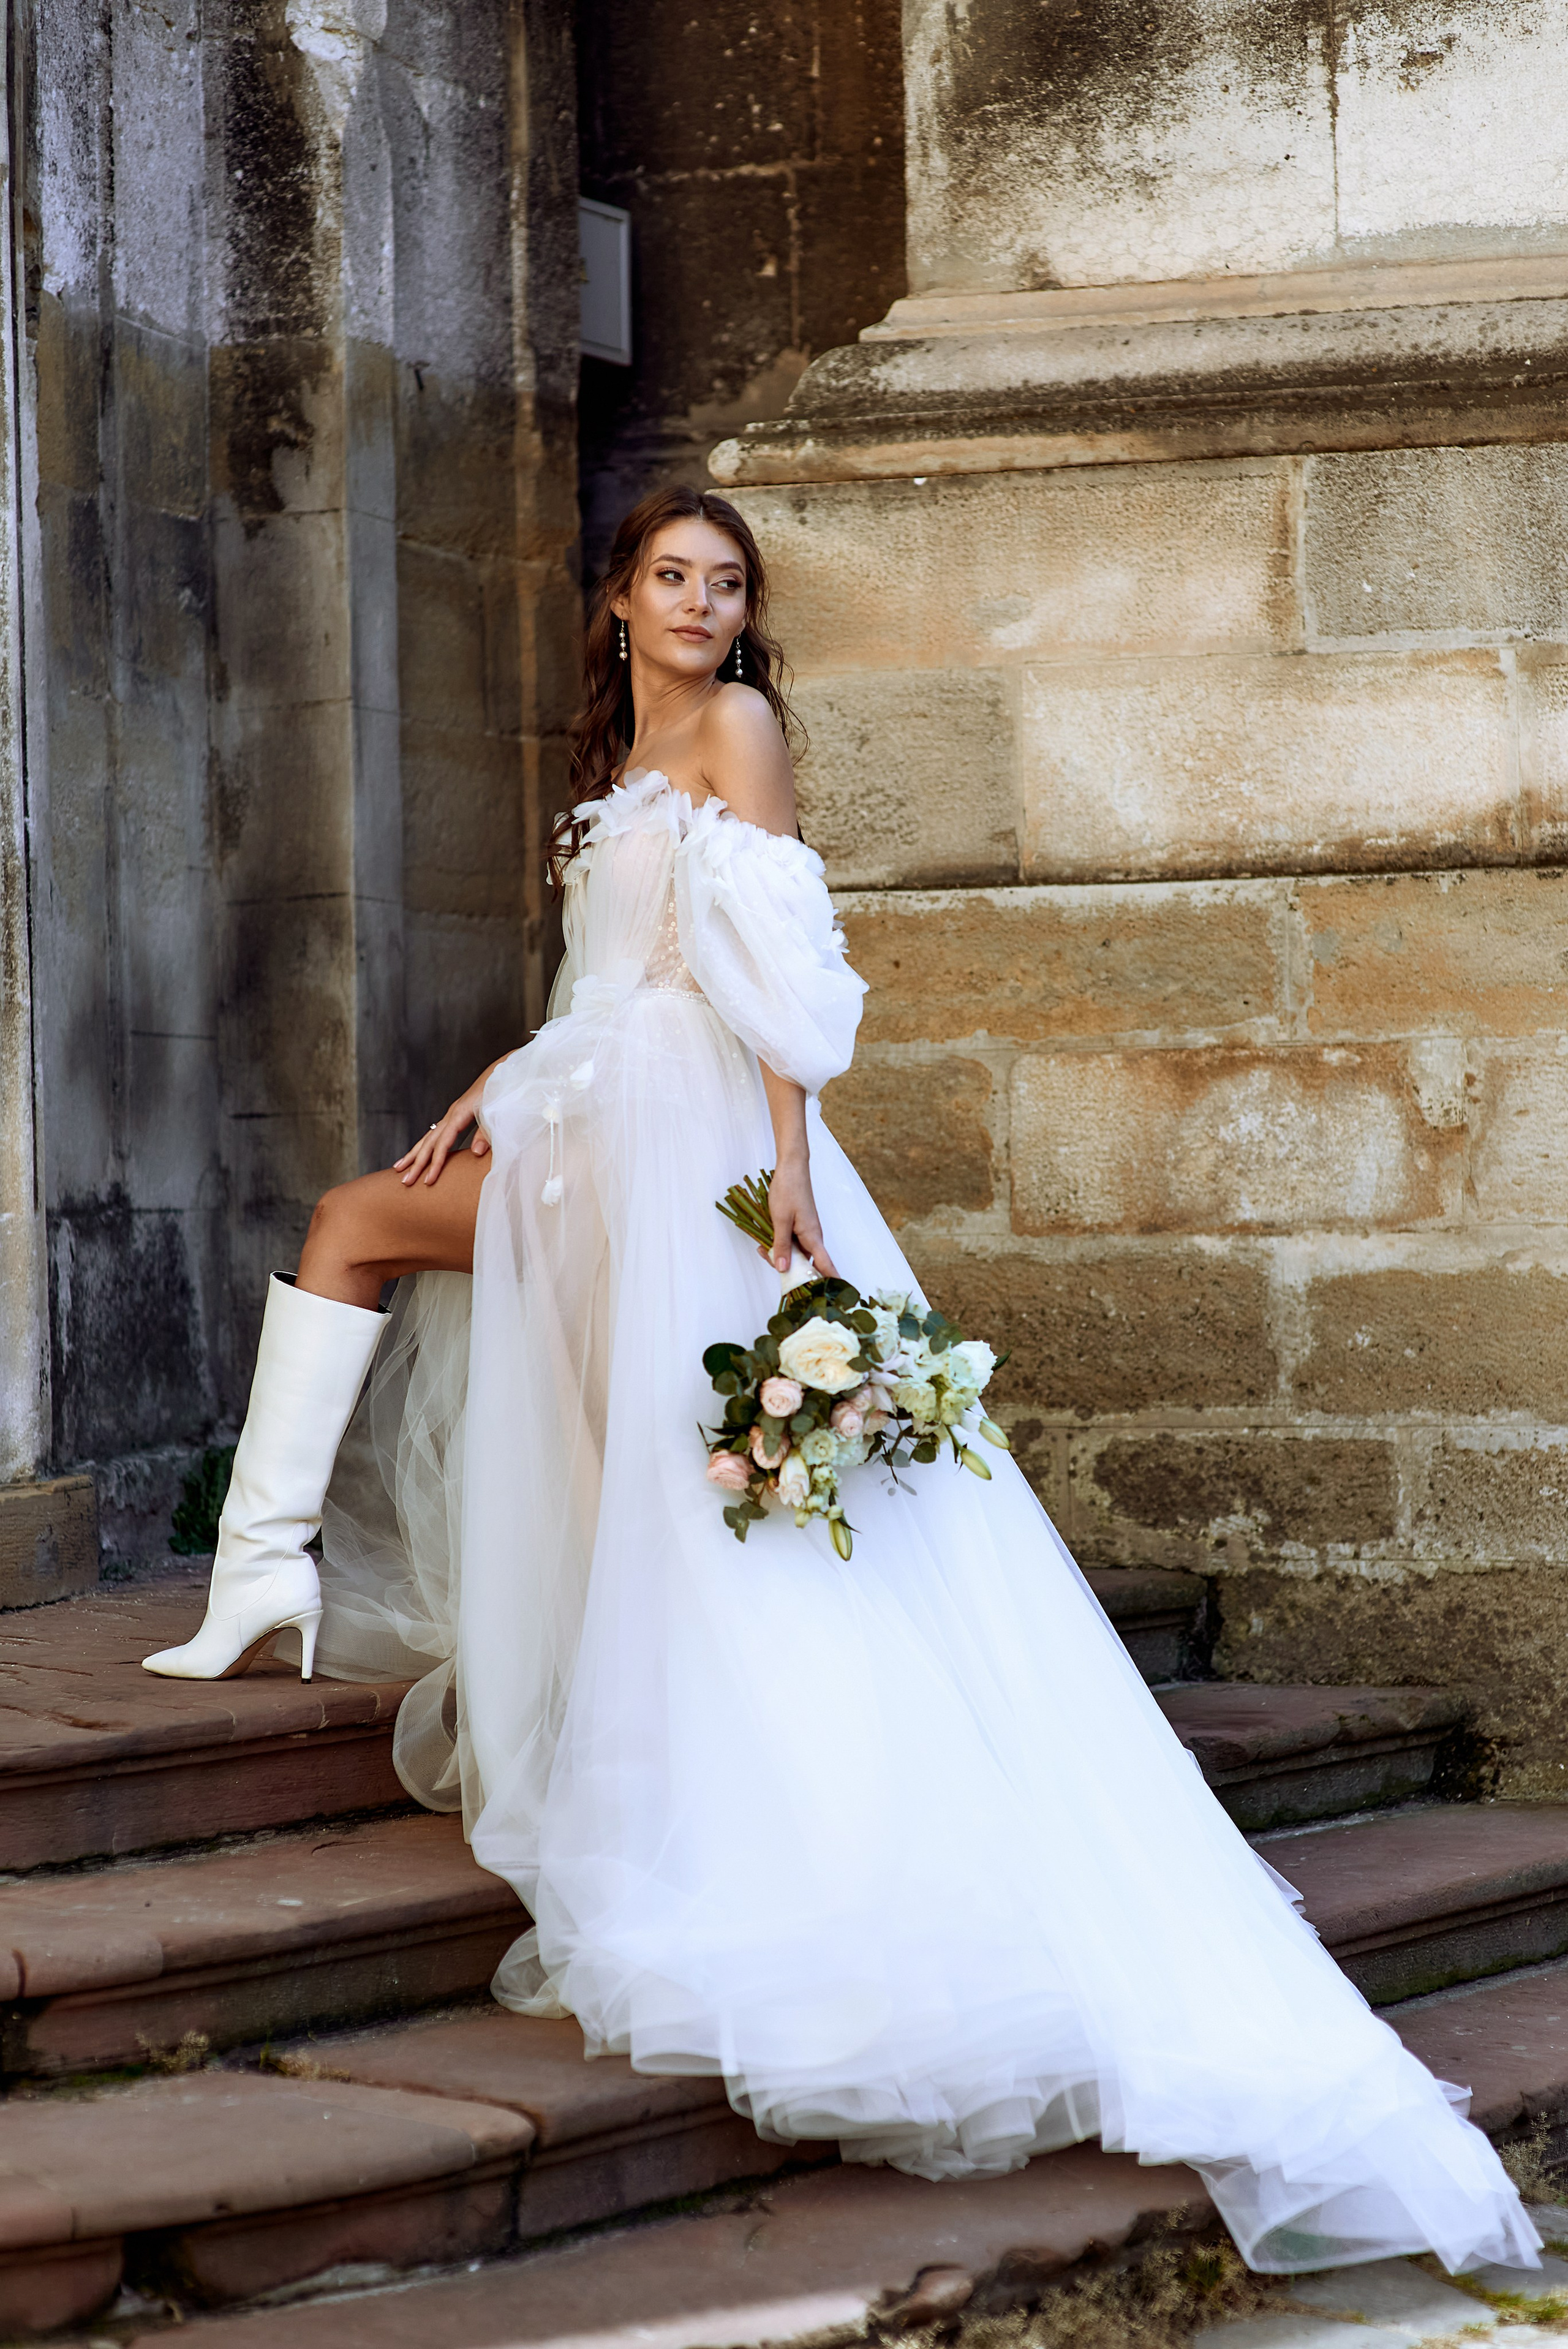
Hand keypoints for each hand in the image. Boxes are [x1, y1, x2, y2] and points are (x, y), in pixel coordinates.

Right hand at [395, 1074, 493, 1186]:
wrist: (501, 1073)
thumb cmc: (500, 1093)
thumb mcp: (497, 1114)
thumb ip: (486, 1134)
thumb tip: (475, 1153)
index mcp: (460, 1114)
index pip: (443, 1143)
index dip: (435, 1164)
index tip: (428, 1181)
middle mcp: (451, 1114)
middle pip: (429, 1142)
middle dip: (416, 1163)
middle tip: (405, 1182)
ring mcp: (451, 1114)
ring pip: (427, 1137)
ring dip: (413, 1154)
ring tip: (398, 1168)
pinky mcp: (455, 1115)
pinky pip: (435, 1133)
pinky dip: (424, 1146)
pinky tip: (418, 1154)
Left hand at [766, 1157, 836, 1278]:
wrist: (791, 1169)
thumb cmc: (788, 1191)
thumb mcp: (780, 1220)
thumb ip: (781, 1245)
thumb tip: (782, 1269)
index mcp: (813, 1237)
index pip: (826, 1265)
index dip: (830, 1281)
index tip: (833, 1294)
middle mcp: (812, 1238)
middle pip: (805, 1263)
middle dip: (786, 1267)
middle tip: (766, 1257)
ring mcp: (806, 1233)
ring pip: (795, 1254)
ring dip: (780, 1254)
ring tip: (761, 1247)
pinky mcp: (800, 1227)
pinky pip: (791, 1243)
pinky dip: (779, 1245)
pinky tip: (765, 1241)